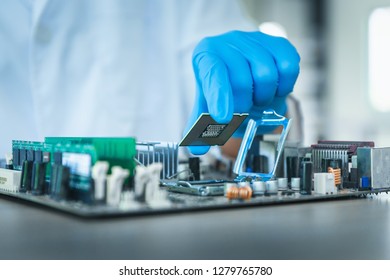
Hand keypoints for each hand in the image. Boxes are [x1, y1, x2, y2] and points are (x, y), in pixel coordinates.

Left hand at [184, 30, 299, 154]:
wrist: (241, 66)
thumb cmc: (223, 85)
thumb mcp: (208, 102)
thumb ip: (202, 125)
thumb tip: (197, 148)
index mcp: (207, 54)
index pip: (214, 73)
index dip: (220, 97)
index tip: (224, 118)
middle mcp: (230, 41)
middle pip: (242, 80)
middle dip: (244, 105)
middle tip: (243, 110)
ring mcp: (255, 39)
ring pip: (267, 75)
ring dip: (264, 97)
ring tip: (256, 100)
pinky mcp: (279, 42)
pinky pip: (288, 67)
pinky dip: (284, 86)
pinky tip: (274, 89)